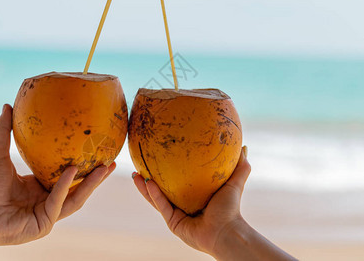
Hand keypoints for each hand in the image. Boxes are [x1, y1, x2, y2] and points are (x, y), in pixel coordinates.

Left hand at [0, 104, 114, 250]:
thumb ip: (4, 131)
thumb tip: (7, 105)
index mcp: (40, 188)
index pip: (68, 177)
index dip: (84, 166)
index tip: (97, 152)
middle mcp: (47, 201)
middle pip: (78, 188)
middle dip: (97, 177)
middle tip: (112, 161)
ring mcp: (48, 214)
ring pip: (76, 198)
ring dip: (92, 183)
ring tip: (106, 168)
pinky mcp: (45, 224)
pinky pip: (59, 202)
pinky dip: (65, 186)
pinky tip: (72, 171)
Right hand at [133, 147, 296, 260]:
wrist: (227, 233)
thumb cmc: (231, 209)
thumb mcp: (234, 183)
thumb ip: (240, 166)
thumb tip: (244, 146)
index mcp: (193, 197)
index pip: (177, 182)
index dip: (167, 170)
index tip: (159, 155)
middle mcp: (183, 205)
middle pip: (162, 189)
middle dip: (149, 177)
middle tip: (140, 164)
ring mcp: (177, 215)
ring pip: (156, 198)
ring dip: (144, 187)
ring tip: (134, 174)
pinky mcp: (173, 223)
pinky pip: (162, 206)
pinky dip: (154, 195)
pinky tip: (147, 182)